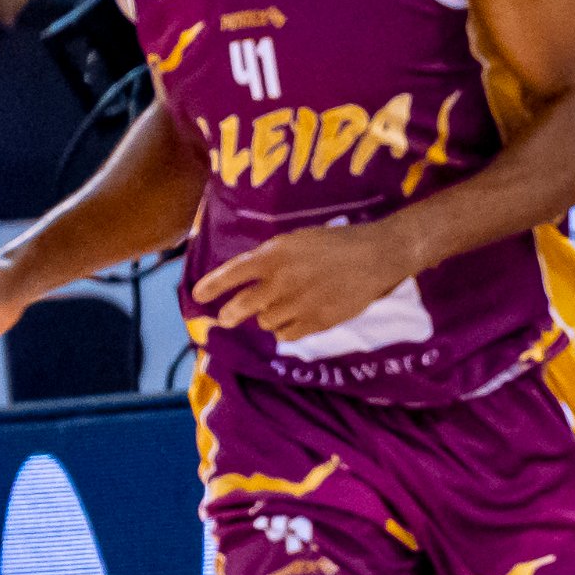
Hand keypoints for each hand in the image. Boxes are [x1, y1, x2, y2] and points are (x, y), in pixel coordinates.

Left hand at [186, 220, 422, 343]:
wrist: (377, 256)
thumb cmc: (337, 242)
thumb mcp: (298, 240)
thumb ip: (272, 257)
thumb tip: (249, 279)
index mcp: (274, 255)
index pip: (232, 273)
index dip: (211, 286)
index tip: (197, 297)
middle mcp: (281, 281)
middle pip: (242, 307)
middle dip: (230, 315)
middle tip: (226, 318)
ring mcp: (299, 304)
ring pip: (266, 322)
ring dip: (267, 317)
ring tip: (281, 308)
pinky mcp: (317, 322)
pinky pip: (287, 335)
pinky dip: (286, 330)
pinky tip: (295, 319)